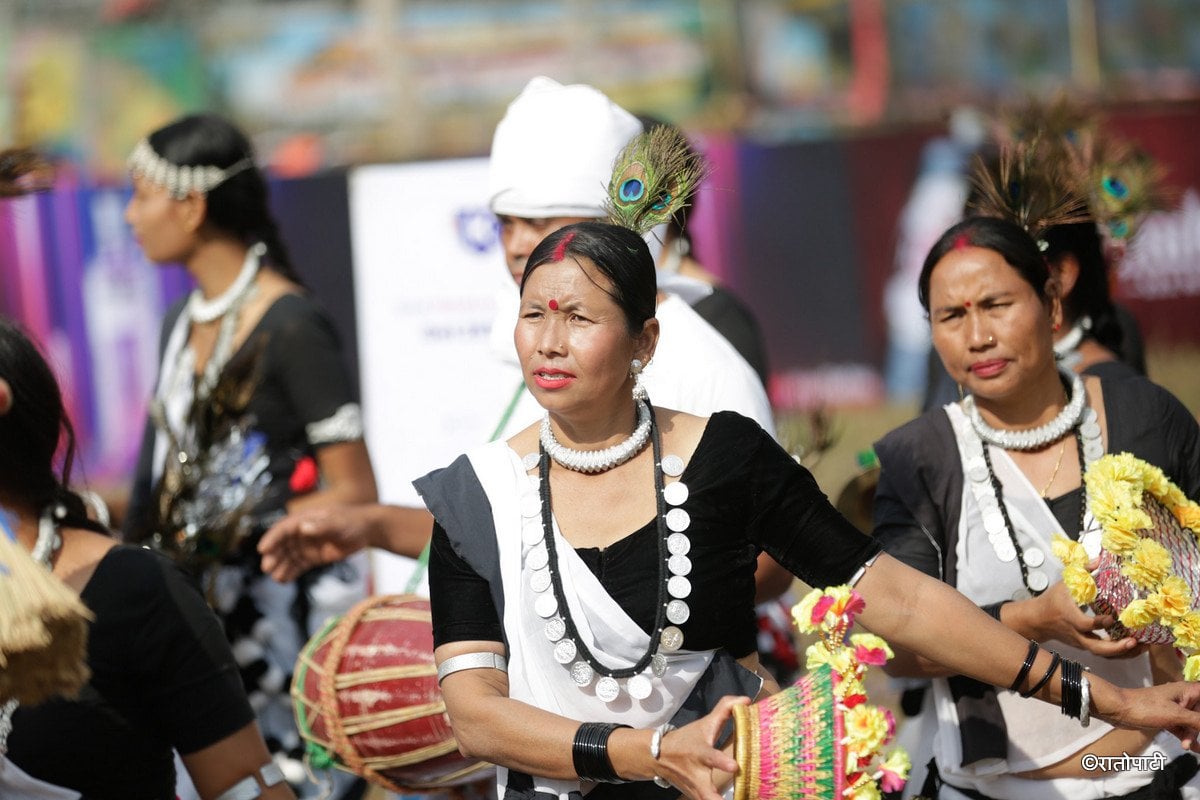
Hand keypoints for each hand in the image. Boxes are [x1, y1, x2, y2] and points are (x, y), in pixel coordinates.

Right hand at [257, 505, 372, 581]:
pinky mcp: (312, 557)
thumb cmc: (352, 522)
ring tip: (276, 577)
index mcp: (304, 519)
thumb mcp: (339, 523)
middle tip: (268, 567)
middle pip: (282, 544)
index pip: (283, 529)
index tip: (263, 549)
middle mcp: (301, 532)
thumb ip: (322, 526)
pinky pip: (297, 565)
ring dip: (280, 566)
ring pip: (288, 557)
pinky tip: (283, 580)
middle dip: (273, 556)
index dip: (272, 538)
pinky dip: (290, 572)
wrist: (366, 531)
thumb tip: (304, 528)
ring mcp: (306, 545)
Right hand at [653, 695, 746, 799]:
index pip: (711, 757)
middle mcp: (697, 775)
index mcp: (701, 754)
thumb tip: (746, 701)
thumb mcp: (704, 723)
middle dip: (715, 798)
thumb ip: (725, 709)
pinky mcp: (695, 797)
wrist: (659, 756)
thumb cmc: (687, 739)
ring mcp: (695, 790)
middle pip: (706, 793)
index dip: (722, 762)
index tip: (734, 767)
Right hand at [1023, 582, 1142, 657]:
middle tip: (1133, 641)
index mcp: (1069, 617)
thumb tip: (1101, 559)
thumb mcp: (1064, 583)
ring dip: (1122, 653)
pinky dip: (1119, 652)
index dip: (1100, 623)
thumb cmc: (1052, 600)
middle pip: (1096, 647)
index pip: (1085, 625)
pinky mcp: (1085, 646)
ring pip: (1101, 654)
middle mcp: (1076, 633)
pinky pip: (1102, 653)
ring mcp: (1081, 642)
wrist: (1037, 620)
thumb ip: (1083, 572)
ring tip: (1141, 646)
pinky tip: (1133, 647)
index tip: (1112, 617)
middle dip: (1116, 647)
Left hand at [1104, 682, 1199, 751]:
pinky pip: (1183, 729)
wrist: (1119, 710)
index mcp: (1187, 691)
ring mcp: (1175, 709)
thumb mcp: (1176, 715)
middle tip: (1190, 739)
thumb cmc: (1146, 708)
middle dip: (1198, 728)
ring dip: (1192, 735)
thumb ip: (1198, 721)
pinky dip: (1187, 738)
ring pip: (1193, 723)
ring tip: (1188, 747)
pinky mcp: (1167, 718)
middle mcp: (1183, 698)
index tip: (1198, 722)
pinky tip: (1193, 749)